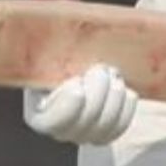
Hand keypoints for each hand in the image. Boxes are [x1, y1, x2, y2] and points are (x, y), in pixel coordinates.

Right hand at [23, 63, 138, 145]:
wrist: (76, 69)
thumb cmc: (58, 60)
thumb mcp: (49, 56)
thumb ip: (50, 53)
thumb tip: (46, 29)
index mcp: (39, 115)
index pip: (54, 122)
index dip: (68, 106)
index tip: (76, 82)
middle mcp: (61, 132)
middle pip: (85, 122)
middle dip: (98, 92)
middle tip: (101, 68)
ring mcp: (85, 135)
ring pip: (106, 125)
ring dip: (114, 97)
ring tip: (114, 74)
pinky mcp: (106, 133)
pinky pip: (120, 127)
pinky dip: (126, 107)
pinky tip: (125, 90)